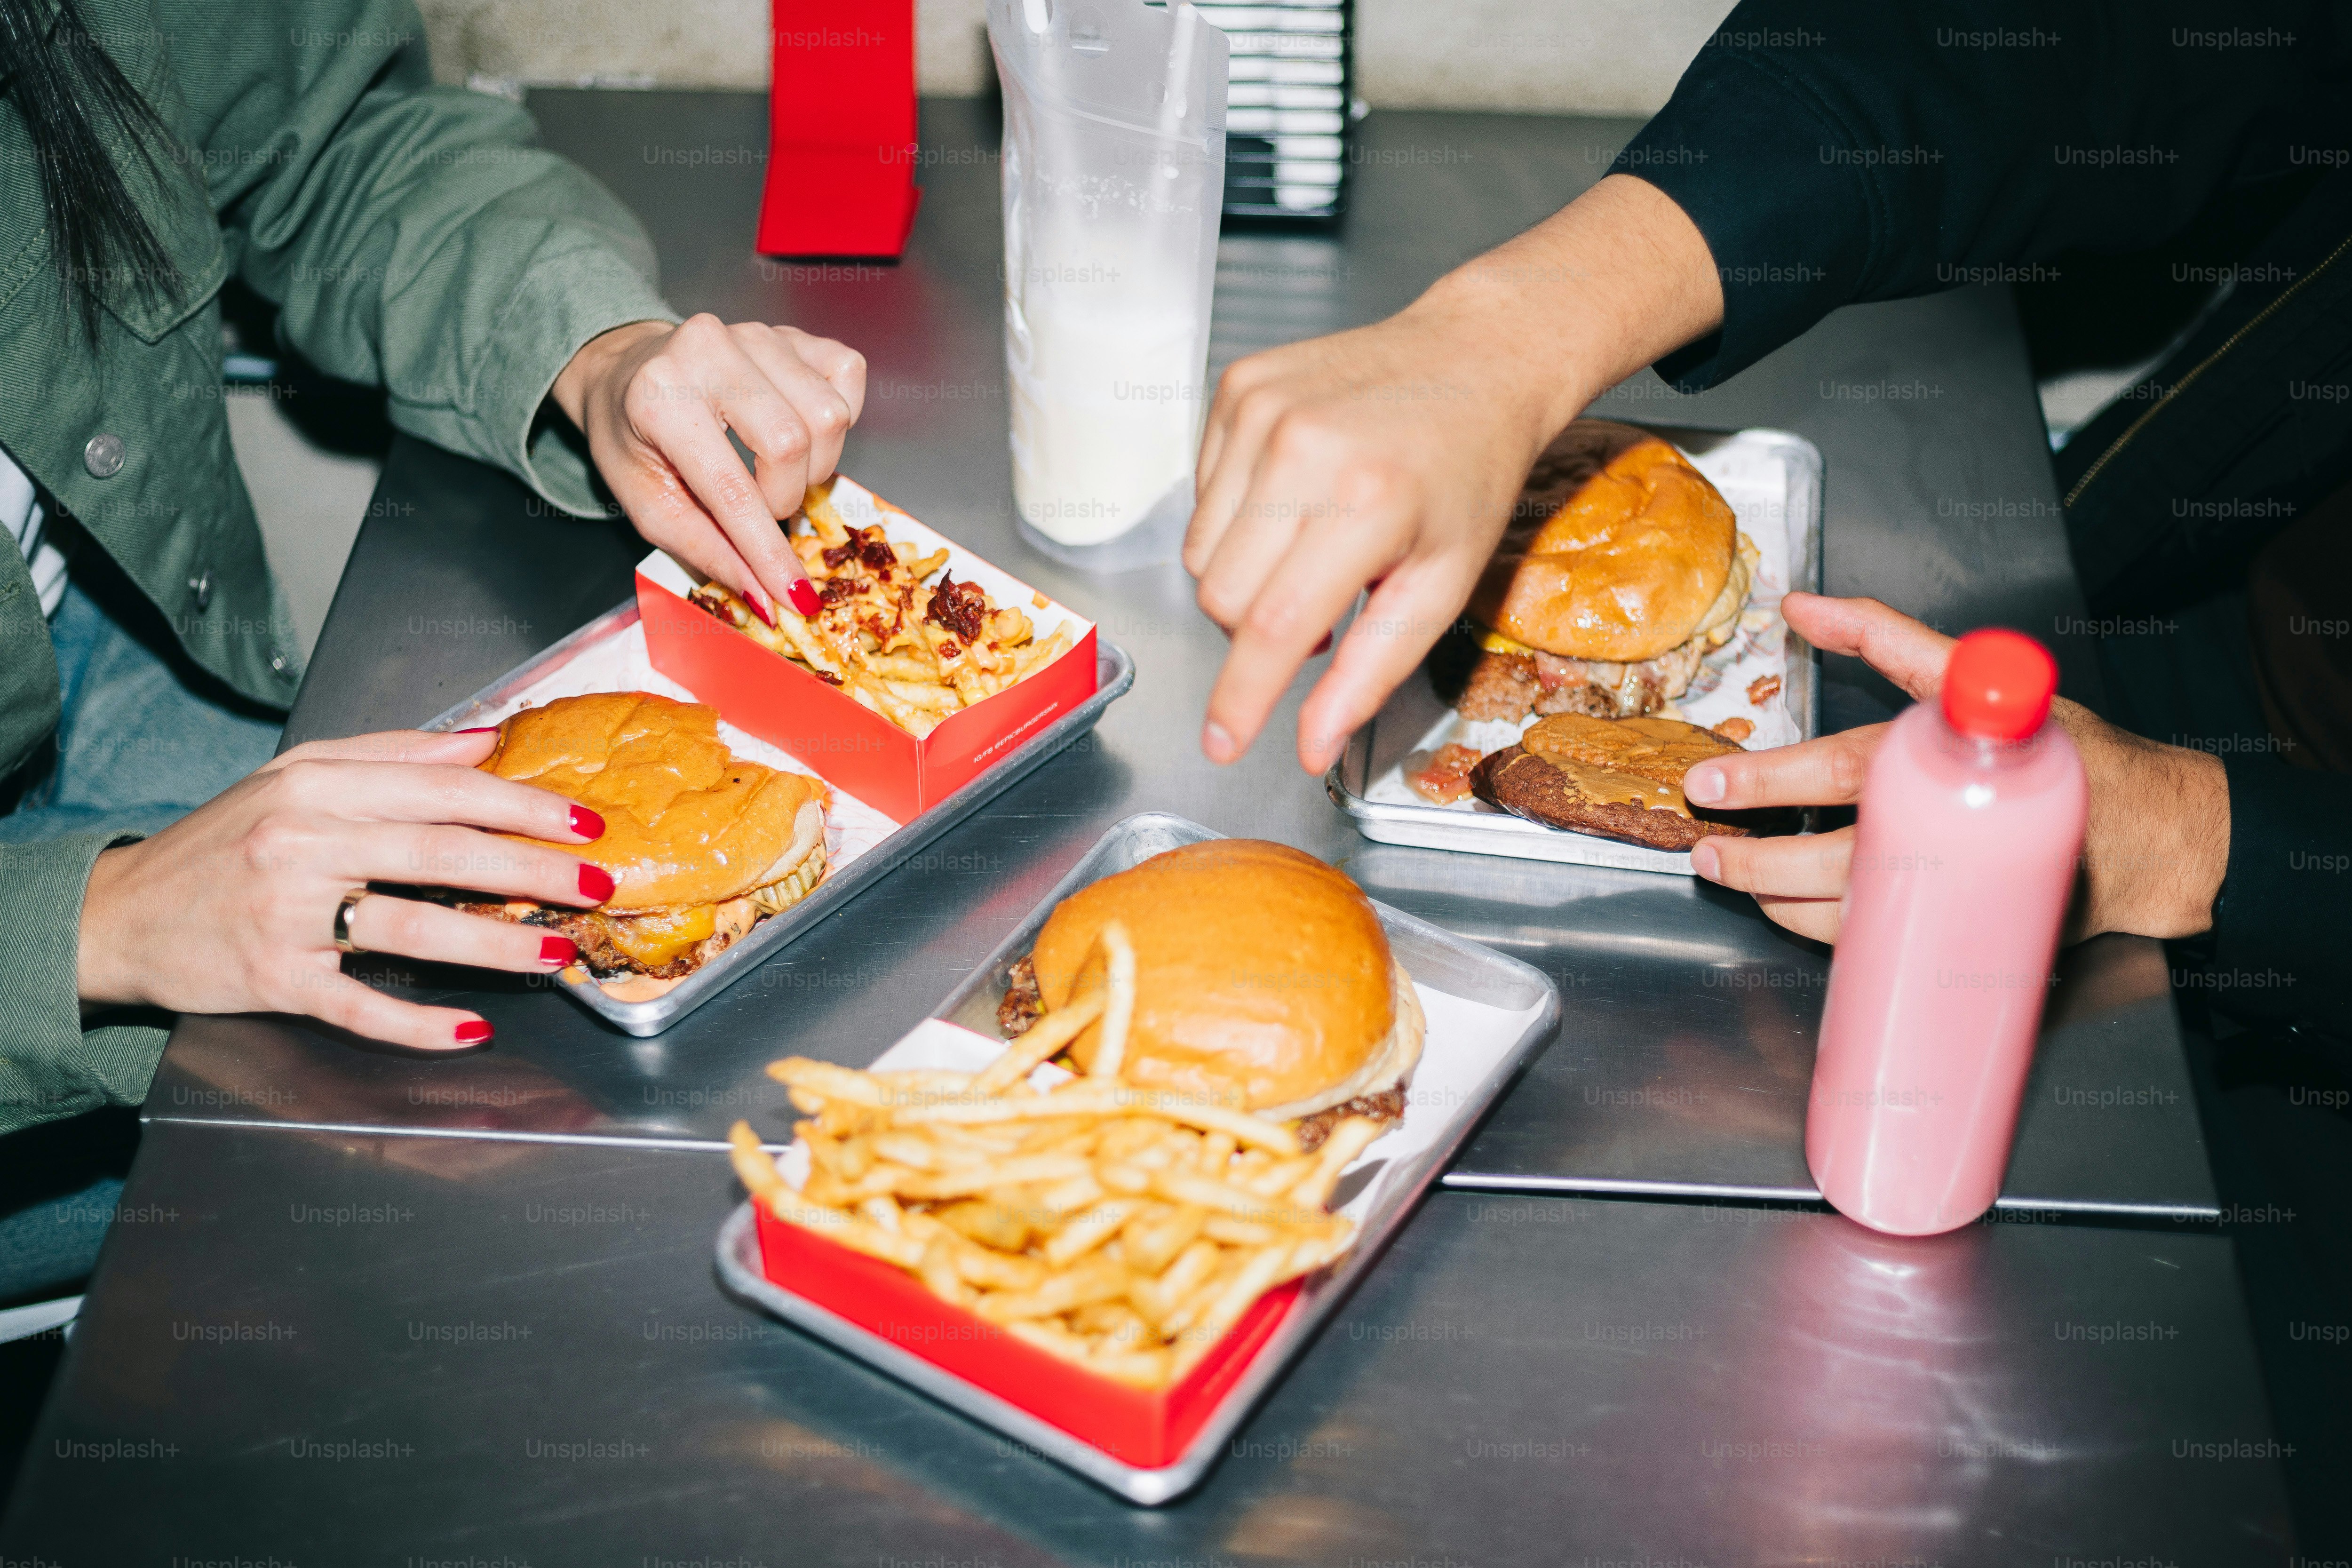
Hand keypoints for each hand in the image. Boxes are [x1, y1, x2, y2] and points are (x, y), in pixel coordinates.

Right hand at [77, 730, 614, 1048]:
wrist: (119, 915)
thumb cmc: (222, 843)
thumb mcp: (297, 774)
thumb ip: (395, 756)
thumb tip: (485, 740)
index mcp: (316, 784)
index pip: (443, 791)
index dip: (522, 806)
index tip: (583, 822)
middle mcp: (302, 842)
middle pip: (442, 855)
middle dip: (531, 871)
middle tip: (595, 884)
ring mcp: (287, 915)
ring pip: (413, 929)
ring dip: (496, 944)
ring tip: (557, 953)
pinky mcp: (273, 980)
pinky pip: (359, 1005)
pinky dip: (418, 1022)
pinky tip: (471, 1027)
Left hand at [553, 314, 866, 624]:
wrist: (627, 371)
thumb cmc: (633, 438)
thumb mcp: (646, 503)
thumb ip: (705, 549)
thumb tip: (767, 596)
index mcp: (660, 397)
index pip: (732, 487)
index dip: (767, 550)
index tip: (793, 595)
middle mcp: (709, 350)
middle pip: (792, 444)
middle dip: (785, 498)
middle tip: (759, 507)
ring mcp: (757, 332)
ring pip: (828, 415)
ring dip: (814, 464)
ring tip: (776, 471)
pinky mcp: (792, 331)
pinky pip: (848, 375)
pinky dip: (837, 419)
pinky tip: (802, 430)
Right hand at [1185, 175, 1724, 772]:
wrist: (1474, 359)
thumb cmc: (1468, 475)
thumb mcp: (1440, 586)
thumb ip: (1369, 674)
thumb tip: (1309, 748)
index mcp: (1366, 501)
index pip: (1271, 626)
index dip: (1240, 698)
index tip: (1220, 744)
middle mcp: (1303, 448)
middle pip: (1220, 595)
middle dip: (1255, 628)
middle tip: (1322, 605)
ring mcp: (1262, 409)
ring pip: (1198, 551)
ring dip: (1244, 572)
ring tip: (1312, 545)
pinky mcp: (1239, 387)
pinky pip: (1201, 494)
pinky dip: (1238, 516)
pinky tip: (1294, 496)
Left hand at [1687, 593, 2229, 944]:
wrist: (2148, 838)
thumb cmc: (2059, 753)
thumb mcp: (1974, 676)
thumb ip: (1885, 637)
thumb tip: (1802, 608)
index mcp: (1948, 763)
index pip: (1843, 768)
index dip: (1769, 777)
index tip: (1709, 782)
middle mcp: (1946, 834)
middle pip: (1833, 858)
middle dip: (1756, 859)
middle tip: (1705, 847)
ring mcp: (1954, 895)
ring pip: (1844, 913)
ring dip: (1775, 899)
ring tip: (1729, 875)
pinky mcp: (1961, 936)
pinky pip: (1874, 943)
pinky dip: (1820, 930)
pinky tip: (1783, 907)